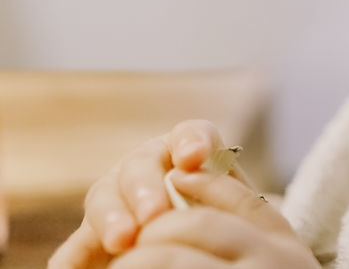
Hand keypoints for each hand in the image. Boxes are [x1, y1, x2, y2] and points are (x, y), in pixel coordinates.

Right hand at [49, 119, 236, 268]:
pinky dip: (72, 258)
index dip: (192, 141)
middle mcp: (146, 168)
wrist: (201, 246)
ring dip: (111, 218)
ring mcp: (115, 200)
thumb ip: (230, 196)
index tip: (194, 158)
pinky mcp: (91, 238)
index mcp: (188, 151)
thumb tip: (221, 196)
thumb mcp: (236, 209)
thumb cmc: (228, 225)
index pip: (192, 133)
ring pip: (103, 199)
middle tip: (154, 214)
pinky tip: (72, 268)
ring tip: (124, 239)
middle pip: (139, 167)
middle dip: (145, 189)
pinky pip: (75, 246)